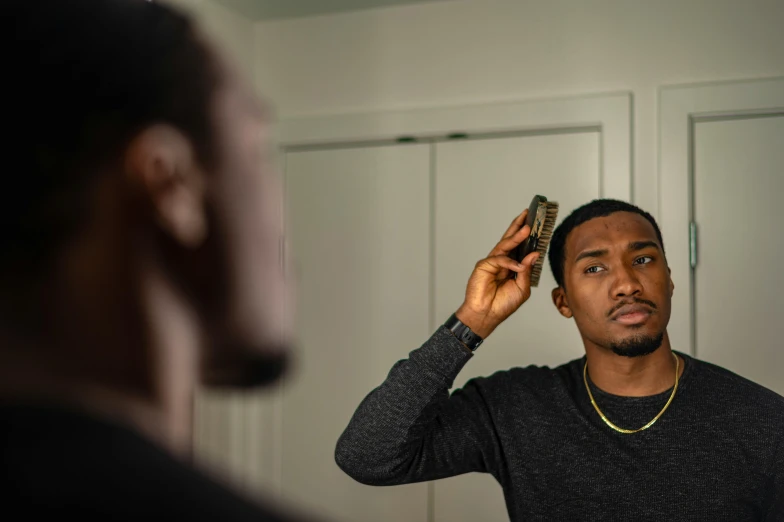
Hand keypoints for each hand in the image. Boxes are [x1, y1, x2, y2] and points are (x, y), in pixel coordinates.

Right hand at [455, 209, 540, 338]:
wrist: (487, 315)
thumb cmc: (503, 304)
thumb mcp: (522, 288)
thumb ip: (527, 271)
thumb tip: (533, 254)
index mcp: (512, 266)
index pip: (520, 247)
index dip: (527, 236)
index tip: (537, 224)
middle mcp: (502, 262)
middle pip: (510, 240)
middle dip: (518, 227)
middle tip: (528, 214)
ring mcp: (492, 263)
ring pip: (504, 245)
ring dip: (516, 236)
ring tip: (527, 228)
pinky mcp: (483, 266)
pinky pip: (499, 259)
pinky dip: (509, 262)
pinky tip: (517, 266)